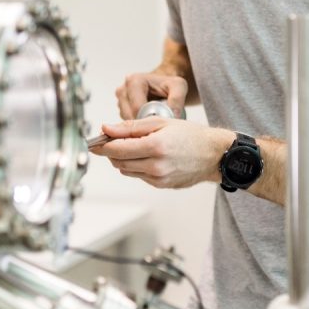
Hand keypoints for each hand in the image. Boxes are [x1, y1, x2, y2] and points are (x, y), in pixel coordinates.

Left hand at [90, 118, 232, 189]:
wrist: (214, 154)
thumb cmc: (190, 135)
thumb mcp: (161, 122)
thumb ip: (131, 127)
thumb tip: (107, 129)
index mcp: (154, 147)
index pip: (116, 149)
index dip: (102, 144)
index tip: (94, 141)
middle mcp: (155, 166)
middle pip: (118, 161)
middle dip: (112, 151)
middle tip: (114, 139)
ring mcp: (158, 178)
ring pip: (126, 170)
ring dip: (123, 159)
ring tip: (136, 146)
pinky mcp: (161, 185)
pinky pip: (139, 176)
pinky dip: (136, 166)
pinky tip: (148, 156)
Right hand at [115, 72, 187, 119]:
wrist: (163, 84)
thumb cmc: (169, 84)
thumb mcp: (178, 86)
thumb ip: (177, 99)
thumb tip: (173, 116)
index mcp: (134, 81)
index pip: (137, 108)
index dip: (148, 119)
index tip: (160, 125)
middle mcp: (123, 89)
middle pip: (130, 115)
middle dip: (144, 123)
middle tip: (158, 127)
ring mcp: (120, 99)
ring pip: (127, 120)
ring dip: (140, 125)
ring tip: (154, 124)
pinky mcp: (121, 107)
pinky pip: (127, 121)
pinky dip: (138, 125)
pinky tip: (148, 123)